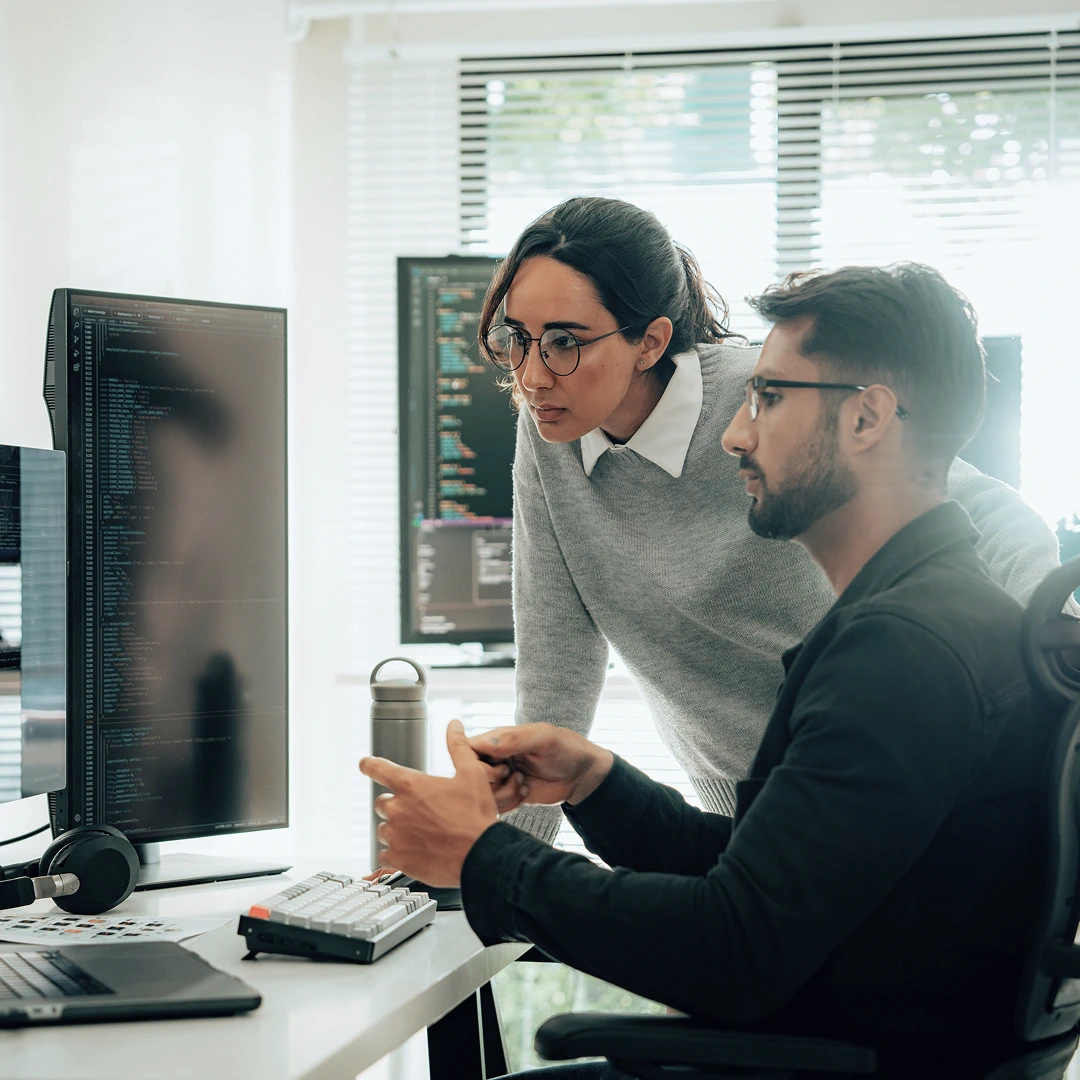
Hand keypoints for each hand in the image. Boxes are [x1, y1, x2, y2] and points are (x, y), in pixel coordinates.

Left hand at [358, 720, 500, 887]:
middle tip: (420, 812)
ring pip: (384, 829)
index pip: (378, 768)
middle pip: (381, 803)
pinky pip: (384, 855)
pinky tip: (413, 852)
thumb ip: (458, 747)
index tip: (364, 764)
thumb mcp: (471, 774)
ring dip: (396, 830)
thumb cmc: (476, 816)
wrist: (481, 855)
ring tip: (421, 834)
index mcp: (411, 785)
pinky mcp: (398, 859)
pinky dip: (395, 853)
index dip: (369, 765)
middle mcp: (398, 809)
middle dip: (396, 805)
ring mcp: (396, 835)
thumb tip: (454, 726)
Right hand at [469, 723, 612, 811]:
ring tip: (523, 784)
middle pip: (470, 777)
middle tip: (514, 776)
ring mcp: (500, 779)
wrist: (582, 775)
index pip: (466, 750)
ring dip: (503, 794)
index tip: (500, 768)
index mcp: (497, 740)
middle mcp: (494, 759)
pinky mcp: (507, 797)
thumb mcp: (543, 738)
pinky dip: (509, 804)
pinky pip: (495, 807)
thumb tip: (485, 742)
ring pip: (482, 795)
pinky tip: (525, 794)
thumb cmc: (565, 748)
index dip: (475, 764)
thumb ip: (514, 739)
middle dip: (491, 782)